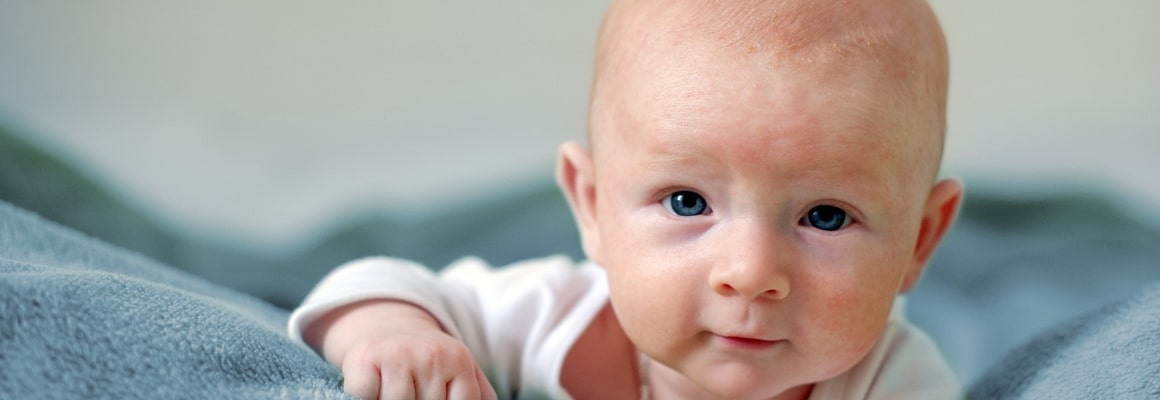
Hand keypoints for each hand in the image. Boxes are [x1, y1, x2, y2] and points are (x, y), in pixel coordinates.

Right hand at [305, 300, 496, 399]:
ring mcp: (398, 357)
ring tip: (394, 389)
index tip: (434, 398)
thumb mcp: (461, 371)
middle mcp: (432, 356)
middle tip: (414, 390)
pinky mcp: (364, 360)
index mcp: (459, 362)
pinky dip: (368, 398)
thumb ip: (479, 393)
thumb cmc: (428, 361)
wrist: (387, 327)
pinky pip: (366, 399)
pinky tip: (375, 386)